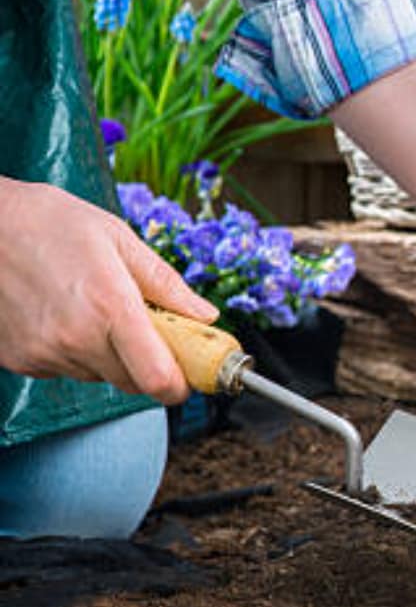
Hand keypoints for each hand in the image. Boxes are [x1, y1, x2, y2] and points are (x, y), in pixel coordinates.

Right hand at [0, 178, 218, 404]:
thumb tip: (205, 315)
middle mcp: (75, 339)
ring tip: (94, 308)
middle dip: (150, 364)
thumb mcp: (119, 239)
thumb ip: (166, 284)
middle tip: (147, 328)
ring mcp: (43, 353)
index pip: (157, 379)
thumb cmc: (49, 222)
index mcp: (110, 307)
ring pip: (99, 375)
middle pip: (133, 383)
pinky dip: (75, 352)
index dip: (180, 384)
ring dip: (110, 355)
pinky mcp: (19, 359)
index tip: (190, 372)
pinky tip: (64, 315)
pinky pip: (65, 369)